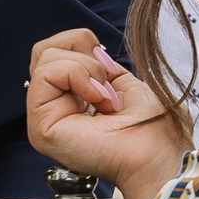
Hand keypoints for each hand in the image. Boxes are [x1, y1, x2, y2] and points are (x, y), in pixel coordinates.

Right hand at [26, 30, 184, 198]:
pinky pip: (45, 75)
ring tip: (104, 96)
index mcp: (70, 101)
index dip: (82, 45)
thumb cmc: (152, 126)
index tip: (110, 70)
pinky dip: (77, 75)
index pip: (55, 52)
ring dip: (84, 67)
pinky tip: (97, 99)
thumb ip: (97, 64)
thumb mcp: (123, 81)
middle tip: (106, 80)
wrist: (157, 153)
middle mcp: (53, 110)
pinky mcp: (40, 127)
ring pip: (44, 59)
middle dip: (81, 52)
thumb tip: (88, 49)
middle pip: (44, 51)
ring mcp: (43, 119)